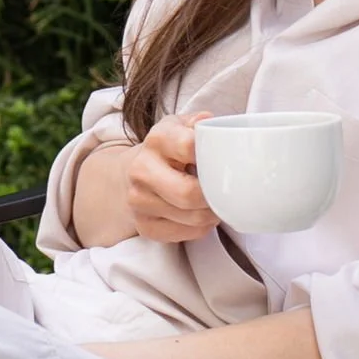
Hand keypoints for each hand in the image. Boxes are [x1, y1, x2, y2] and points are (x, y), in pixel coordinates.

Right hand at [74, 117, 216, 246]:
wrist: (134, 171)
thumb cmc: (169, 148)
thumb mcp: (182, 127)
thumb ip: (200, 124)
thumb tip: (211, 125)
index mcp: (157, 139)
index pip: (190, 147)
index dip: (213, 156)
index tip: (223, 161)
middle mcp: (141, 170)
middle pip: (189, 193)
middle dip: (214, 196)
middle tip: (224, 192)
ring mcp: (139, 201)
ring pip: (192, 218)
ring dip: (211, 213)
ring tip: (212, 201)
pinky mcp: (144, 226)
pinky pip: (186, 234)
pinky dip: (200, 227)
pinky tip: (199, 214)